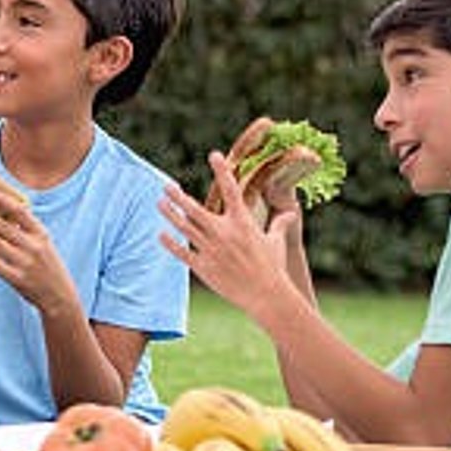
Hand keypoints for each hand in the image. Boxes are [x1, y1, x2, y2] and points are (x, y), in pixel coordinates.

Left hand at [0, 187, 76, 312]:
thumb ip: (26, 230)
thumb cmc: (47, 267)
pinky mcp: (18, 278)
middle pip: (3, 226)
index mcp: (40, 234)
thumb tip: (4, 212)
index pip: (20, 211)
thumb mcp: (43, 244)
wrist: (59, 295)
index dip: (3, 200)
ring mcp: (25, 262)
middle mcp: (33, 245)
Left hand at [159, 151, 295, 311]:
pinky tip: (160, 234)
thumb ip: (279, 224)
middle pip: (195, 209)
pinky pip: (182, 252)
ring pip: (185, 228)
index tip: (214, 155)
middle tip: (166, 185)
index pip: (231, 190)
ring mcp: (212, 250)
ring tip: (159, 202)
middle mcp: (224, 233)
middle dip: (178, 196)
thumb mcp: (277, 242)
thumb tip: (290, 213)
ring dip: (170, 214)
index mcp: (243, 222)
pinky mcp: (204, 267)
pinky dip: (170, 243)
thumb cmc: (273, 267)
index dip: (222, 171)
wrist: (266, 295)